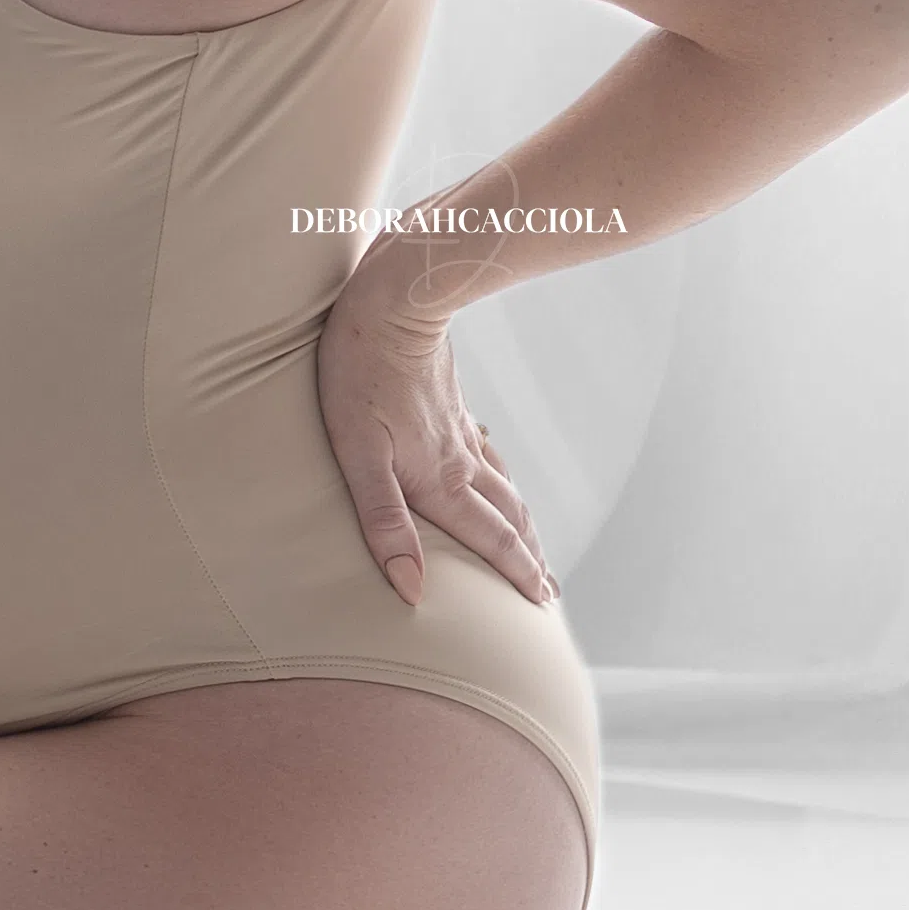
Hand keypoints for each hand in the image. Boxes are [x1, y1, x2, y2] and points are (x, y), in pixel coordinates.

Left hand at [313, 286, 556, 613]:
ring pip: (502, 485)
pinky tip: (495, 470)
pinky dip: (500, 476)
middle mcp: (462, 461)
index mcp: (443, 482)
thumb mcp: (359, 458)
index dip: (518, 576)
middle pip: (507, 518)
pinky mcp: (450, 405)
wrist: (391, 304)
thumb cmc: (359, 379)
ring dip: (520, 521)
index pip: (492, 541)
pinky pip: (486, 452)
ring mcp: (460, 431)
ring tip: (531, 544)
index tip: (544, 605)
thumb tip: (412, 589)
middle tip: (549, 591)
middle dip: (529, 558)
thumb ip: (384, 524)